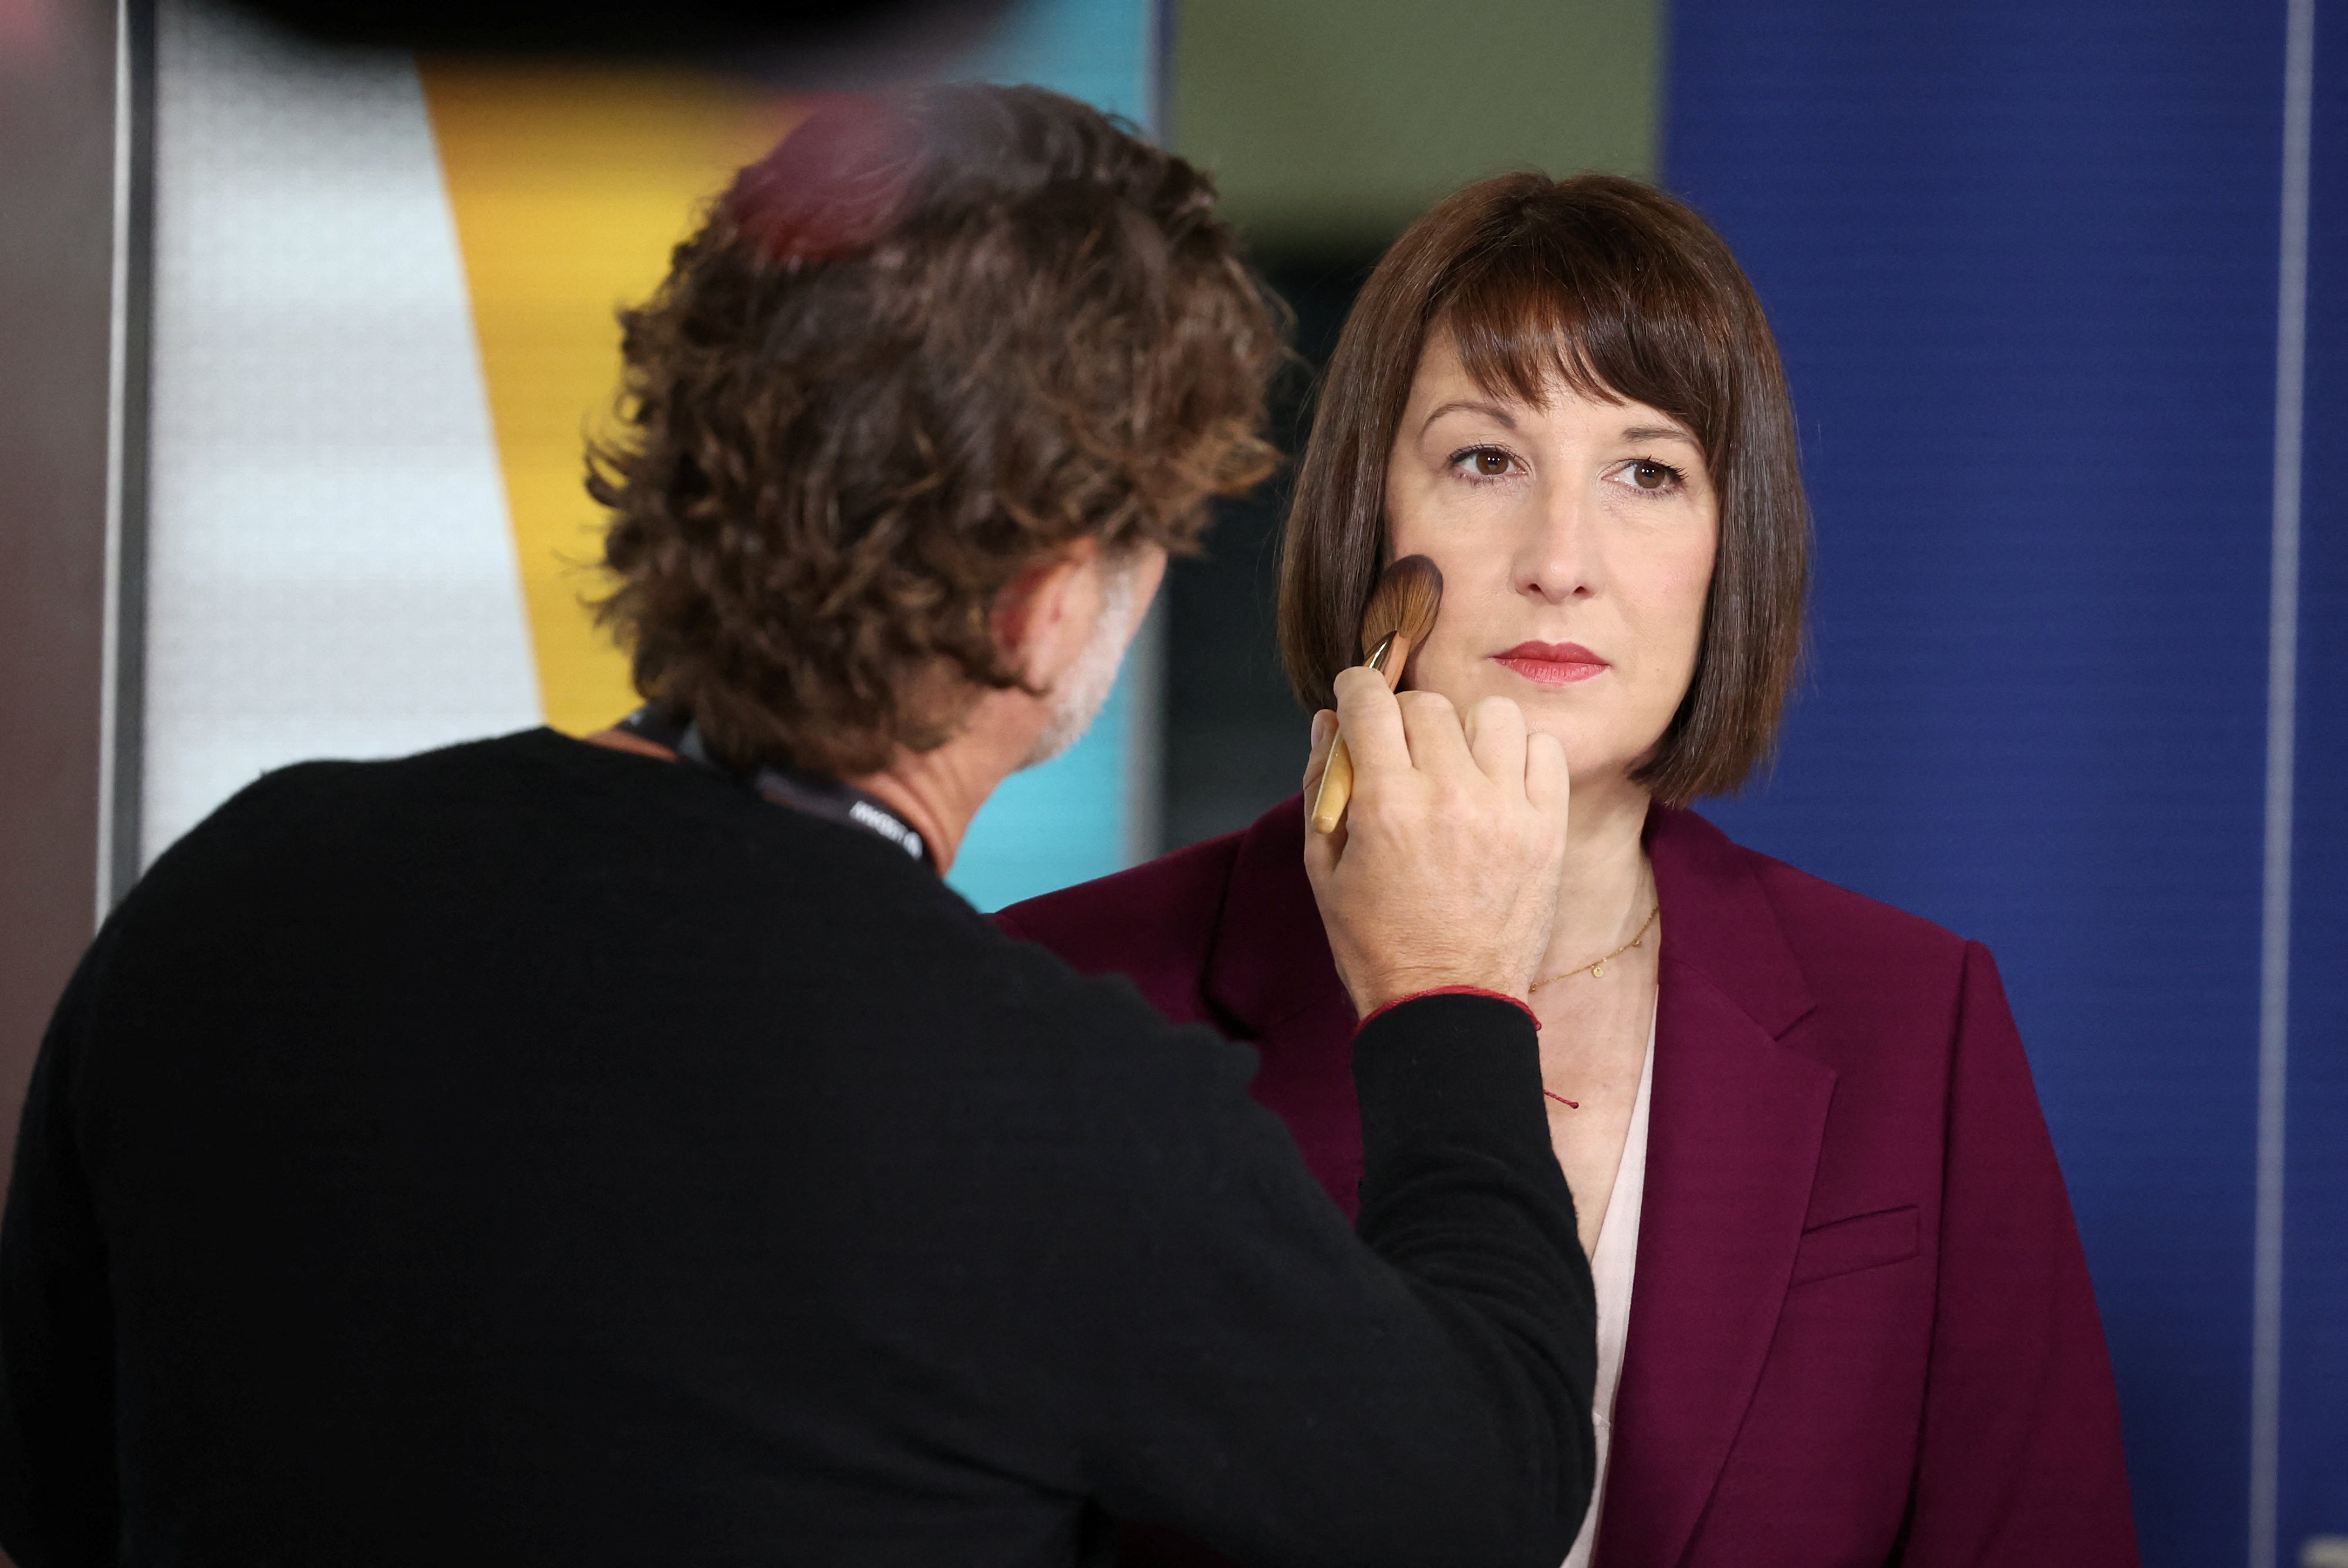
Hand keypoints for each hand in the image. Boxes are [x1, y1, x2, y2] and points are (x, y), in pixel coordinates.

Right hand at [1302, 668, 1569, 1017]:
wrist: (1447, 1002)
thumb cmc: (1377, 941)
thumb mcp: (1324, 867)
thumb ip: (1323, 785)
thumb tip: (1329, 723)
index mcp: (1387, 804)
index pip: (1371, 702)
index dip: (1356, 688)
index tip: (1356, 694)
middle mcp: (1450, 795)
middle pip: (1427, 705)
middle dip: (1403, 717)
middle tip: (1399, 751)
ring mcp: (1507, 810)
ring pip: (1492, 714)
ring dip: (1465, 729)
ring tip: (1455, 763)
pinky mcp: (1548, 828)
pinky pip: (1543, 750)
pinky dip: (1518, 753)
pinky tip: (1497, 781)